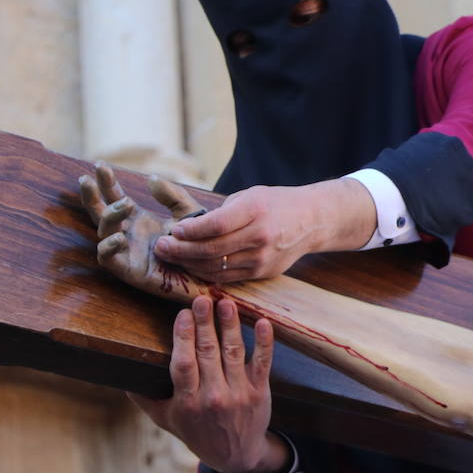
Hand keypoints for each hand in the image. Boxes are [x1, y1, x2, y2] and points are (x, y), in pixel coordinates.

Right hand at [78, 163, 207, 299]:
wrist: (209, 275)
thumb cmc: (198, 246)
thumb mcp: (189, 215)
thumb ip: (173, 196)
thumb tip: (151, 178)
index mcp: (139, 219)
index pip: (115, 197)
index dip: (106, 182)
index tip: (100, 164)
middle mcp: (127, 234)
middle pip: (100, 212)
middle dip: (91, 195)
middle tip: (86, 178)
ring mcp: (126, 252)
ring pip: (104, 232)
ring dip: (110, 215)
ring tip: (126, 203)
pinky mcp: (128, 271)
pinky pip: (108, 259)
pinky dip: (109, 246)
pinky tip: (119, 236)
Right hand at [128, 294, 288, 472]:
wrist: (235, 455)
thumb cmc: (196, 431)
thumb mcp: (164, 419)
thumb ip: (143, 397)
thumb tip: (119, 372)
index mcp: (187, 402)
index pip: (184, 364)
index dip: (183, 338)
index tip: (182, 315)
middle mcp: (213, 397)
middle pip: (208, 353)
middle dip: (204, 324)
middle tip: (201, 299)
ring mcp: (238, 393)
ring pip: (234, 352)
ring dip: (230, 325)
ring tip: (226, 302)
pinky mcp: (259, 391)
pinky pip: (262, 362)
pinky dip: (264, 342)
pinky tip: (262, 322)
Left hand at [151, 178, 376, 282]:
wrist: (312, 221)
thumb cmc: (274, 203)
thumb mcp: (249, 195)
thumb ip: (221, 212)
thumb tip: (187, 227)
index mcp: (255, 210)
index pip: (215, 225)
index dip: (190, 230)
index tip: (173, 230)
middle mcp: (260, 236)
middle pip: (211, 249)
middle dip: (180, 250)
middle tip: (161, 247)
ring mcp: (262, 258)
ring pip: (216, 267)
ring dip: (188, 263)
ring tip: (171, 256)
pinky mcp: (263, 273)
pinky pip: (227, 277)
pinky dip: (205, 272)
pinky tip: (192, 265)